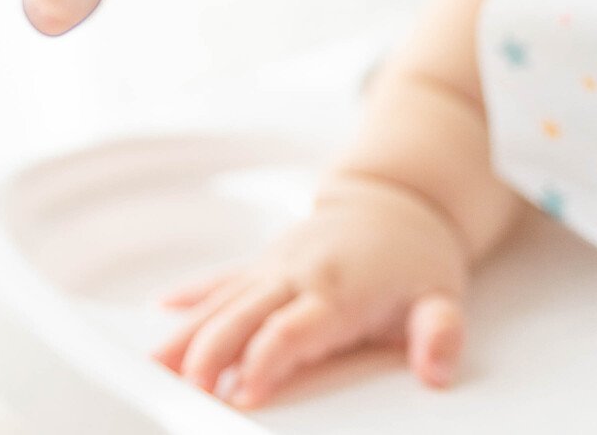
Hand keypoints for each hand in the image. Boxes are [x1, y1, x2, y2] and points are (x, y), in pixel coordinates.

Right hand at [153, 173, 471, 409]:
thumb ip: (440, 334)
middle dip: (211, 352)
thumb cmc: (415, 258)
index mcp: (338, 291)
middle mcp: (298, 275)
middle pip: (243, 314)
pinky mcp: (263, 264)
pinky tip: (161, 312)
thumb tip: (437, 370)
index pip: (293, 329)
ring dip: (187, 332)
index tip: (245, 393)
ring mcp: (275, 267)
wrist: (396, 202)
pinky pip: (221, 278)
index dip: (267, 360)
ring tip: (154, 365)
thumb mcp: (443, 297)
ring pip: (221, 300)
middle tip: (188, 389)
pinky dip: (191, 295)